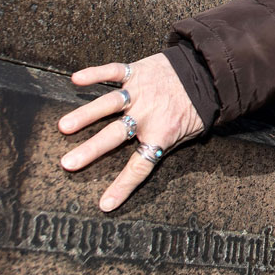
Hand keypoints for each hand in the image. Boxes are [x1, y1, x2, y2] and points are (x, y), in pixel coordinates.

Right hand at [59, 53, 203, 211]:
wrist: (209, 72)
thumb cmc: (198, 106)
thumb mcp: (190, 134)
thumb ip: (166, 145)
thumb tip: (148, 158)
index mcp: (162, 135)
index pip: (139, 166)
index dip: (122, 186)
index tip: (105, 203)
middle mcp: (147, 115)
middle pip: (115, 136)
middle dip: (90, 150)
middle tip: (67, 163)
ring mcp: (140, 92)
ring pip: (109, 104)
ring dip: (86, 115)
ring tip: (64, 126)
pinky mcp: (137, 71)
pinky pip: (114, 71)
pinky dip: (95, 73)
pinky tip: (76, 79)